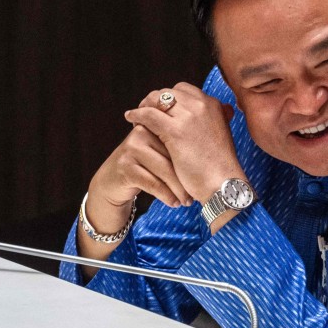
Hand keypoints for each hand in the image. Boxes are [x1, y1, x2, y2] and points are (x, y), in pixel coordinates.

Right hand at [77, 116, 194, 265]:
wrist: (114, 181)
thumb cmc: (146, 166)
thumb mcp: (163, 152)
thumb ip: (180, 143)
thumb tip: (213, 141)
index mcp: (155, 124)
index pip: (180, 138)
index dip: (193, 157)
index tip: (207, 173)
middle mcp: (141, 132)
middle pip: (174, 155)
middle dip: (188, 176)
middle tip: (199, 192)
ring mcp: (131, 148)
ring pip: (165, 170)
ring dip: (179, 189)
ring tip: (188, 201)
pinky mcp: (125, 167)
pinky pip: (152, 183)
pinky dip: (166, 195)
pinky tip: (175, 203)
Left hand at [125, 82, 243, 203]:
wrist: (223, 183)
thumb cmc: (219, 166)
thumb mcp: (218, 135)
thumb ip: (207, 122)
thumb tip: (194, 119)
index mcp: (213, 105)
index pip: (184, 90)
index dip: (170, 98)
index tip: (162, 109)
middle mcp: (202, 105)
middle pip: (169, 92)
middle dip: (155, 101)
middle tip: (145, 111)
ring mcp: (189, 116)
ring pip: (157, 100)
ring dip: (144, 106)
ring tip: (136, 116)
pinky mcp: (175, 130)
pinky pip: (148, 114)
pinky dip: (137, 114)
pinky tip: (130, 118)